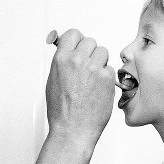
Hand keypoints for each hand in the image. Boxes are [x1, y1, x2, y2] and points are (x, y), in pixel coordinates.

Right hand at [45, 29, 115, 144]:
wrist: (73, 129)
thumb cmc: (61, 111)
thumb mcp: (53, 81)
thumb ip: (62, 63)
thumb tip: (68, 53)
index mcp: (61, 59)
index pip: (73, 34)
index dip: (77, 40)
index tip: (78, 45)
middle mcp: (78, 61)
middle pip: (90, 41)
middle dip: (89, 52)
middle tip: (86, 66)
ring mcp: (94, 69)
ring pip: (103, 52)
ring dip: (100, 63)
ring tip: (92, 79)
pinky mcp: (107, 78)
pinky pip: (110, 69)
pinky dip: (106, 77)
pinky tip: (98, 89)